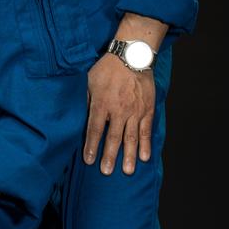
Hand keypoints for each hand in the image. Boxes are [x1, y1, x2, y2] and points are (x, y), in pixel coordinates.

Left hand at [84, 53, 155, 174]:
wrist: (131, 57)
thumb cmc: (107, 68)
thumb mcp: (89, 81)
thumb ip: (86, 100)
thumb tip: (81, 116)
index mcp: (101, 103)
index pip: (95, 129)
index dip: (92, 146)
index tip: (89, 160)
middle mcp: (118, 110)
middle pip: (113, 137)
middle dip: (110, 156)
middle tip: (107, 172)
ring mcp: (135, 111)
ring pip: (131, 138)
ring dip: (128, 156)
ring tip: (126, 171)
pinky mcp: (147, 110)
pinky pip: (146, 130)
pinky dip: (145, 145)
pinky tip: (143, 157)